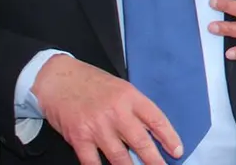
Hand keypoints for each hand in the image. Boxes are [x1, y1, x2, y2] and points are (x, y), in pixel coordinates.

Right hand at [32, 54, 180, 164]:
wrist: (58, 79)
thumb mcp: (120, 88)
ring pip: (119, 156)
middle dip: (154, 160)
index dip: (169, 137)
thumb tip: (151, 130)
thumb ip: (134, 107)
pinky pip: (92, 161)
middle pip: (140, 142)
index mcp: (130, 97)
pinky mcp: (79, 137)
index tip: (177, 151)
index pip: (156, 120)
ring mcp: (97, 126)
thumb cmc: (91, 83)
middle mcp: (116, 112)